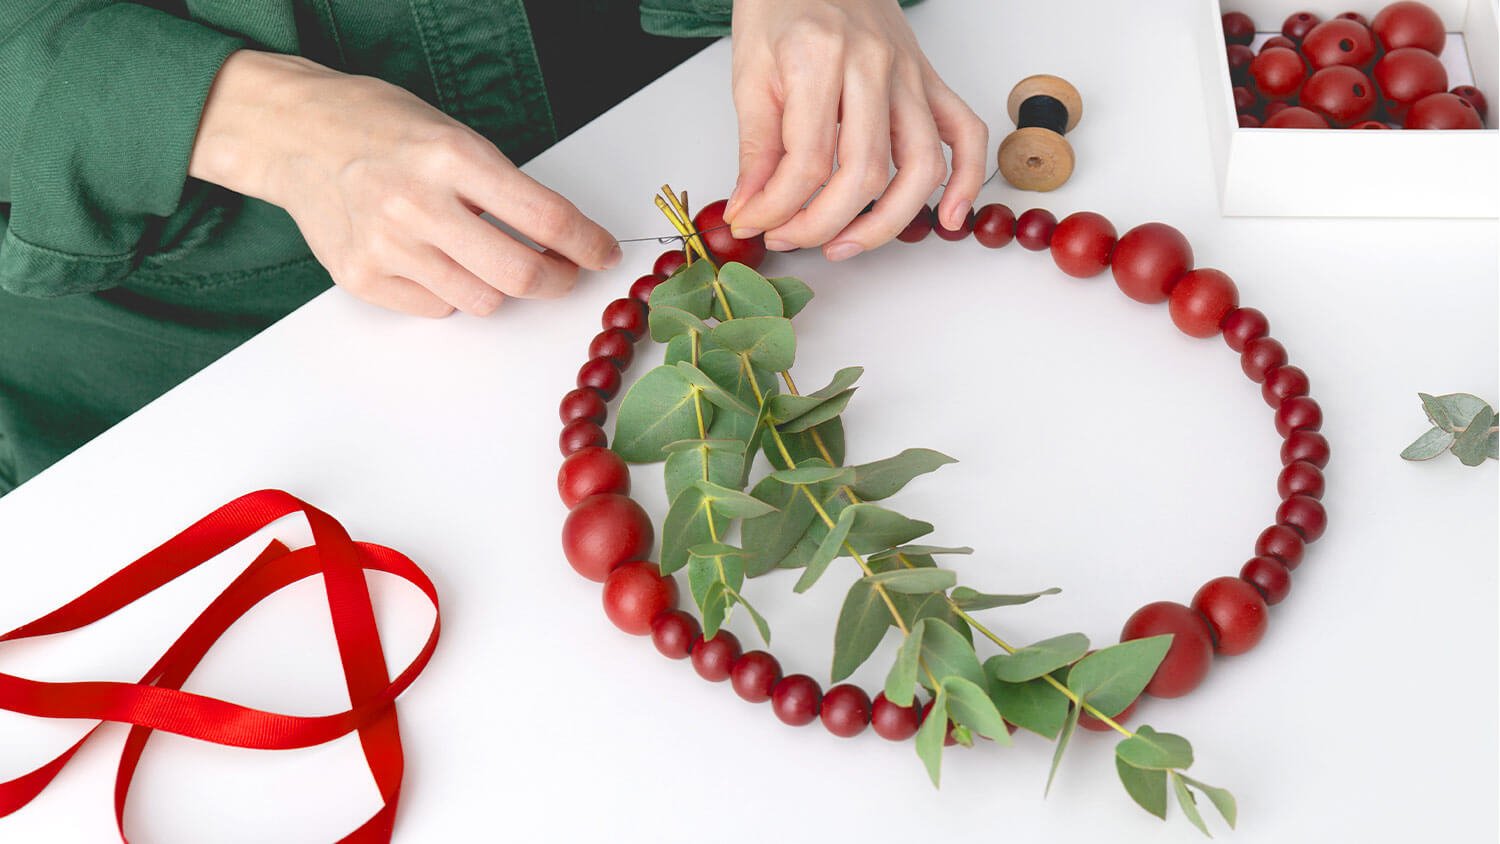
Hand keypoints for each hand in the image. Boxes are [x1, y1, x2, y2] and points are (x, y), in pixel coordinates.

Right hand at [189, 50, 619, 317]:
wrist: (292, 134)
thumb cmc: (377, 127)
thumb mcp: (450, 134)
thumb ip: (501, 185)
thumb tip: (560, 236)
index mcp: (451, 156)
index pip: (545, 217)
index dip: (587, 243)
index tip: (602, 253)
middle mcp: (417, 203)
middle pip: (519, 274)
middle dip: (556, 281)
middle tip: (563, 274)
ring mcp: (386, 245)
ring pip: (481, 301)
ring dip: (499, 287)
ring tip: (483, 257)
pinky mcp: (361, 277)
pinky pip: (436, 309)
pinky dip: (449, 292)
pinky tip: (433, 259)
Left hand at [724, 0, 987, 261]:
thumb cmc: (781, 6)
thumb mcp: (750, 73)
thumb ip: (756, 148)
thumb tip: (751, 211)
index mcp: (820, 58)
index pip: (807, 162)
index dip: (777, 208)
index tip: (754, 225)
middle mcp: (873, 66)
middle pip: (864, 173)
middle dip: (821, 224)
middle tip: (787, 238)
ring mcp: (910, 75)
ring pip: (919, 167)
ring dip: (885, 223)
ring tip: (845, 246)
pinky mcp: (931, 81)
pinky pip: (965, 134)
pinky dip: (965, 180)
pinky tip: (947, 218)